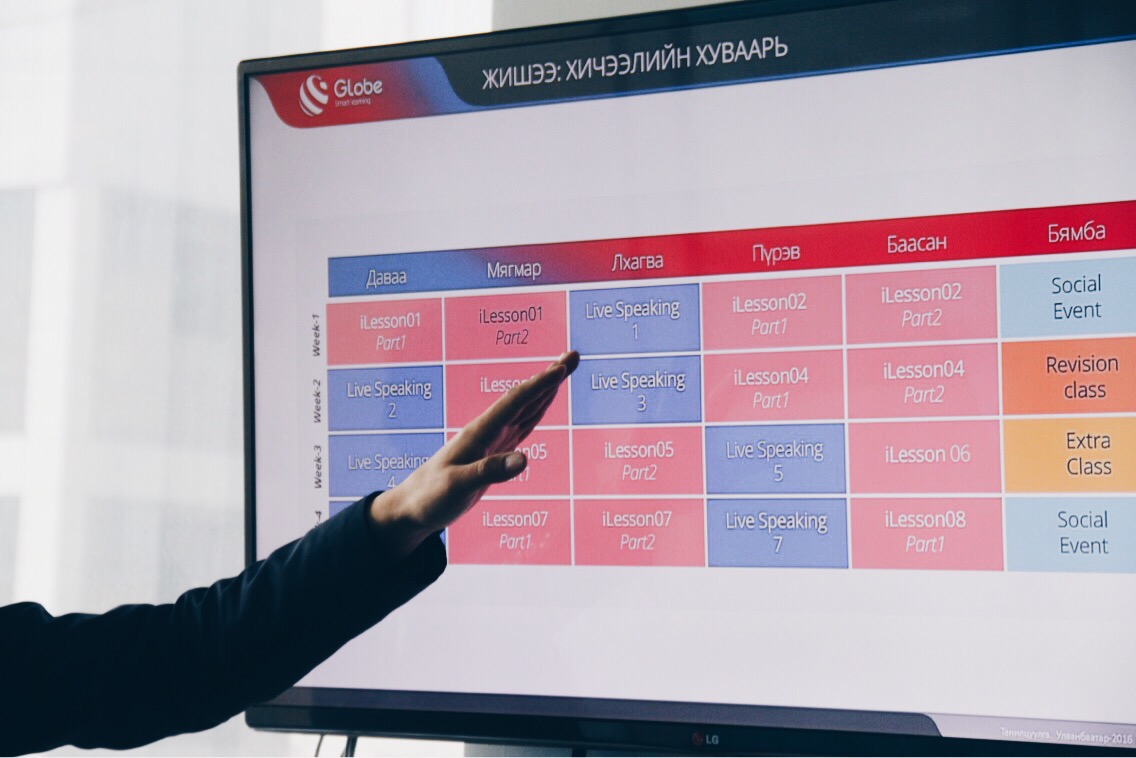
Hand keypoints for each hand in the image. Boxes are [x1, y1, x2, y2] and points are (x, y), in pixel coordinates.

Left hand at [368, 350, 578, 561]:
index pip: (515, 402)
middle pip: (525, 397)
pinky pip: (522, 426)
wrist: (413, 507)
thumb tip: (524, 460)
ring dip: (547, 390)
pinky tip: (544, 403)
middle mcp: (488, 431)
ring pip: (526, 409)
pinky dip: (537, 412)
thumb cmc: (431, 497)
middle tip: (573, 356)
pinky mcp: (494, 453)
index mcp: (479, 433)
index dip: (540, 385)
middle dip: (550, 377)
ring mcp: (492, 440)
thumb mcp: (458, 486)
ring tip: (564, 370)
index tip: (562, 368)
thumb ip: (490, 472)